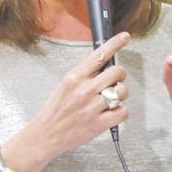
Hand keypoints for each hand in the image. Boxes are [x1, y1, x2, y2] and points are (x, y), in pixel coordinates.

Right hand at [29, 32, 131, 160]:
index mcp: (75, 77)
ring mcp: (92, 107)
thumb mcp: (65, 85)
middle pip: (117, 72)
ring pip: (122, 91)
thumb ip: (84, 75)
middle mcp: (84, 89)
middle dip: (119, 76)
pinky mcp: (99, 124)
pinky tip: (110, 113)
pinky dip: (120, 112)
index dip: (115, 44)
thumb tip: (104, 65)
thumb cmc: (55, 110)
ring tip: (109, 101)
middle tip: (112, 83)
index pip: (99, 55)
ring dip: (120, 95)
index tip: (125, 36)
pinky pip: (123, 112)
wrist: (46, 135)